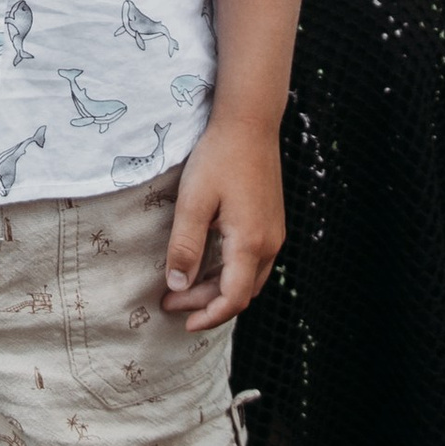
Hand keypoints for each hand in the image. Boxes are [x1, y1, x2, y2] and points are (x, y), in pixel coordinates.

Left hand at [163, 117, 284, 327]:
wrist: (249, 124)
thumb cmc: (219, 158)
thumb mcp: (193, 202)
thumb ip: (185, 247)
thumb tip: (177, 286)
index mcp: (249, 242)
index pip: (232, 298)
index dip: (208, 316)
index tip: (182, 321)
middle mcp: (269, 243)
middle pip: (240, 292)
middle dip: (206, 304)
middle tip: (170, 301)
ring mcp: (274, 233)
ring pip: (248, 279)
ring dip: (218, 289)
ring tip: (184, 288)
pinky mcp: (271, 223)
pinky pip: (253, 262)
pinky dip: (229, 273)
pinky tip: (206, 266)